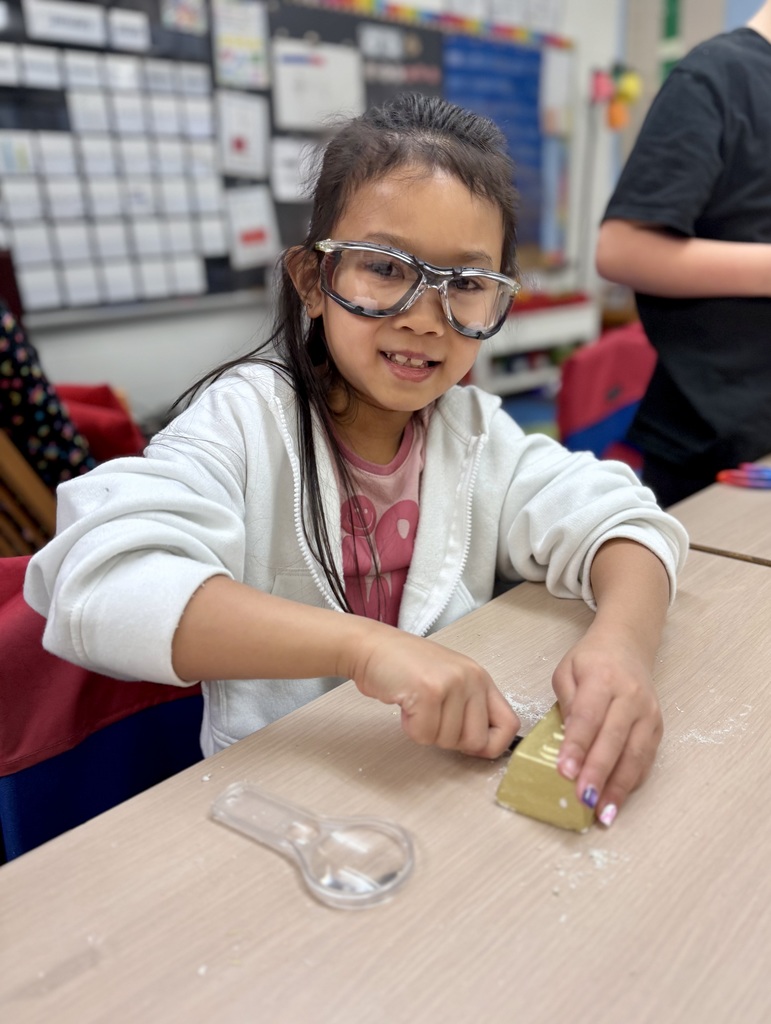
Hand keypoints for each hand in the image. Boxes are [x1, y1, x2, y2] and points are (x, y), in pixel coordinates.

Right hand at [350, 629, 518, 758]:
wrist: (372, 647)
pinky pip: (424, 734)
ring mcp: (451, 683)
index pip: (509, 725)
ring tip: (416, 705)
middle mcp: (472, 678)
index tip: (469, 746)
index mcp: (481, 678)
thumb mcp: (450, 681)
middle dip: (449, 740)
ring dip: (425, 731)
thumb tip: (482, 748)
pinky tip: (405, 705)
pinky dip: (410, 728)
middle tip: (432, 718)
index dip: (491, 745)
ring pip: (447, 740)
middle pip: (476, 741)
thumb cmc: (406, 667)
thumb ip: (469, 709)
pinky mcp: (428, 691)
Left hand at [551, 624, 662, 825]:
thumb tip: (569, 741)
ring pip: (635, 755)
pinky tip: (617, 800)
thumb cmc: (592, 660)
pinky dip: (631, 782)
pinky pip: (646, 759)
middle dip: (598, 773)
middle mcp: (631, 697)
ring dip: (618, 787)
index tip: (564, 772)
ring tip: (602, 813)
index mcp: (603, 679)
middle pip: (614, 740)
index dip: (577, 746)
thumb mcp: (567, 671)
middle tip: (583, 799)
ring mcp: (649, 713)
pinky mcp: (658, 727)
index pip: (588, 717)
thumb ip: (567, 703)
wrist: (629, 644)